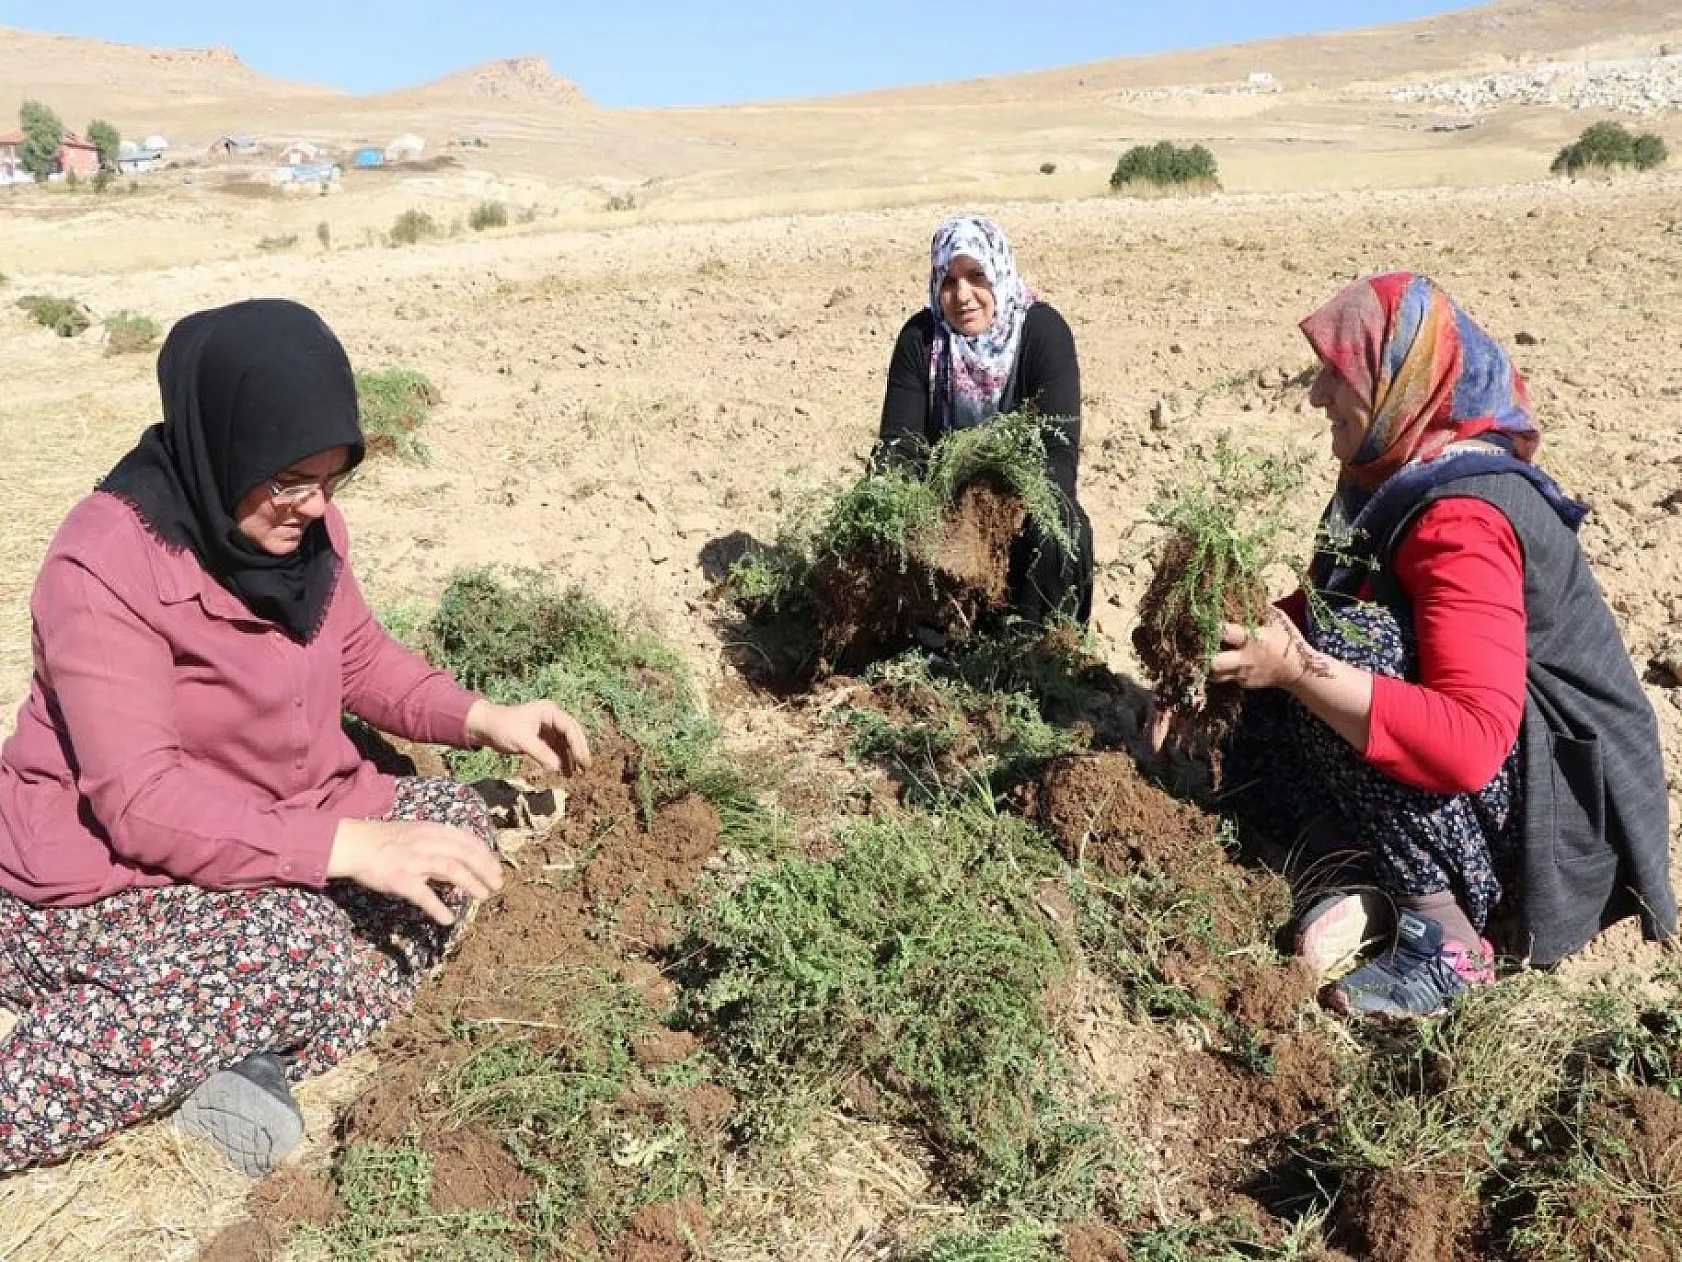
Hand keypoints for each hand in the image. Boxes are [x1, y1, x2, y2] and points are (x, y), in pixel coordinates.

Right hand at [328, 818, 503, 925]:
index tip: (496, 868)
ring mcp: (414, 861)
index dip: (486, 854)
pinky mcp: (401, 880)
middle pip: (465, 854)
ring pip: (452, 870)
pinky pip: (424, 896)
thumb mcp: (416, 833)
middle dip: (486, 869)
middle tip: (497, 885)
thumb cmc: (386, 840)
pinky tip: (449, 919)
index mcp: (432, 831)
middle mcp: (426, 843)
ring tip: (484, 896)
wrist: (354, 844)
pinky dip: (439, 908)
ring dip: (472, 884)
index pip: (468, 840)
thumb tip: (462, 862)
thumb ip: (438, 844)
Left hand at [464, 699, 592, 774]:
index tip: (583, 760)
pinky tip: (564, 772)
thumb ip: (540, 753)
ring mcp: (548, 728)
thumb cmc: (502, 728)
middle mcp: (552, 718)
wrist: (485, 728)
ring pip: (565, 744)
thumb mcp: (522, 740)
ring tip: (576, 774)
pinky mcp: (542, 738)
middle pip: (571, 735)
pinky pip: (556, 749)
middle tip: (585, 768)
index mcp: (549, 712)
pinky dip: (561, 760)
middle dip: (578, 751)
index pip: (569, 728)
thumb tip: (557, 768)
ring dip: (571, 758)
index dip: (578, 745)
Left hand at [1207, 608, 1310, 691]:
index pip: (1225, 632)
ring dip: (1209, 666)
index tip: (1203, 621)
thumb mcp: (1278, 619)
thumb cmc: (1287, 640)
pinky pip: (1226, 679)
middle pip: (1215, 663)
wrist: (1299, 670)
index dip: (1212, 627)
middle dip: (1203, 655)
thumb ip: (1261, 608)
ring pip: (1215, 675)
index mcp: (1253, 639)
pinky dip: (1222, 672)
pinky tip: (1223, 663)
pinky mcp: (1244, 684)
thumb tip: (1245, 591)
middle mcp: (1245, 659)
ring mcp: (1243, 674)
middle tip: (1200, 646)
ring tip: (1206, 655)